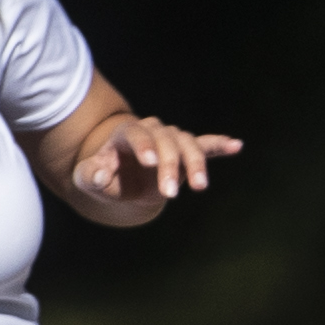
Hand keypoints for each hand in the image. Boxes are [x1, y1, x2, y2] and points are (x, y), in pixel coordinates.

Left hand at [66, 114, 237, 220]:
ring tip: (199, 187)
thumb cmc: (101, 178)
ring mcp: (170, 140)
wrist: (121, 182)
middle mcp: (151, 131)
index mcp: (125, 134)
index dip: (143, 145)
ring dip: (195, 164)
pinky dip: (220, 145)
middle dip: (170, 166)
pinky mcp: (185, 152)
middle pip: (166, 140)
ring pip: (188, 143)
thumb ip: (90, 176)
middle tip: (169, 194)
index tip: (150, 163)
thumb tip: (102, 175)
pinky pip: (205, 145)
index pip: (136, 133)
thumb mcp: (87, 179)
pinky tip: (237, 146)